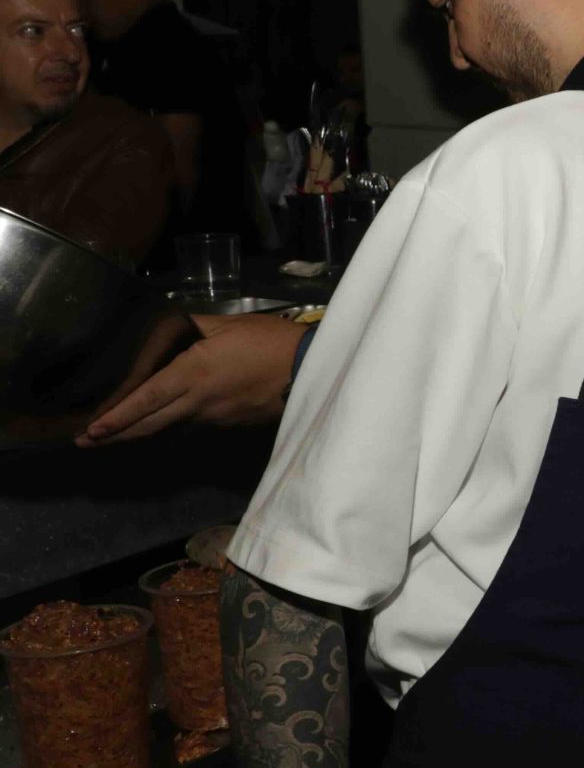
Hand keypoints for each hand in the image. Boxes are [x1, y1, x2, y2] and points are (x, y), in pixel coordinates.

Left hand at [79, 313, 305, 444]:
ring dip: (141, 433)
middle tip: (86, 442)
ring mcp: (215, 418)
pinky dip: (171, 427)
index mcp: (192, 373)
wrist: (312, 370)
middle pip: (150, 424)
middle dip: (116, 434)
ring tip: (116, 436)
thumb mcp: (226, 324)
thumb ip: (191, 328)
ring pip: (169, 428)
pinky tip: (163, 425)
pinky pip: (193, 426)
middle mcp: (198, 402)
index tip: (91, 430)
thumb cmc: (270, 341)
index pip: (144, 399)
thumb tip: (164, 333)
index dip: (116, 417)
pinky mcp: (231, 425)